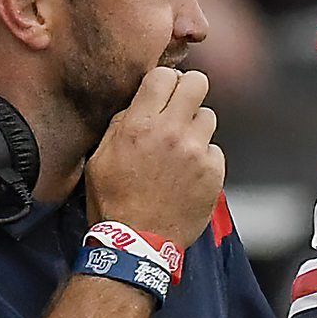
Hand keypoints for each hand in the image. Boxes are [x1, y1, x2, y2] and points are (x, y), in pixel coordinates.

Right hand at [85, 67, 224, 249]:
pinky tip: (188, 174)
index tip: (163, 92)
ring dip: (197, 128)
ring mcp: (196, 152)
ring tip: (181, 149)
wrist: (137, 242)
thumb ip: (122, 123)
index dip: (165, 82)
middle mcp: (172, 132)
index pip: (165, 75)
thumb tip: (140, 104)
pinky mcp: (213, 173)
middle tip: (181, 107)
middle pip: (198, 84)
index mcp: (140, 124)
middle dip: (190, 91)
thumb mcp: (100, 156)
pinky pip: (216, 150)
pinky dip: (205, 158)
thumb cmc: (114, 201)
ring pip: (209, 117)